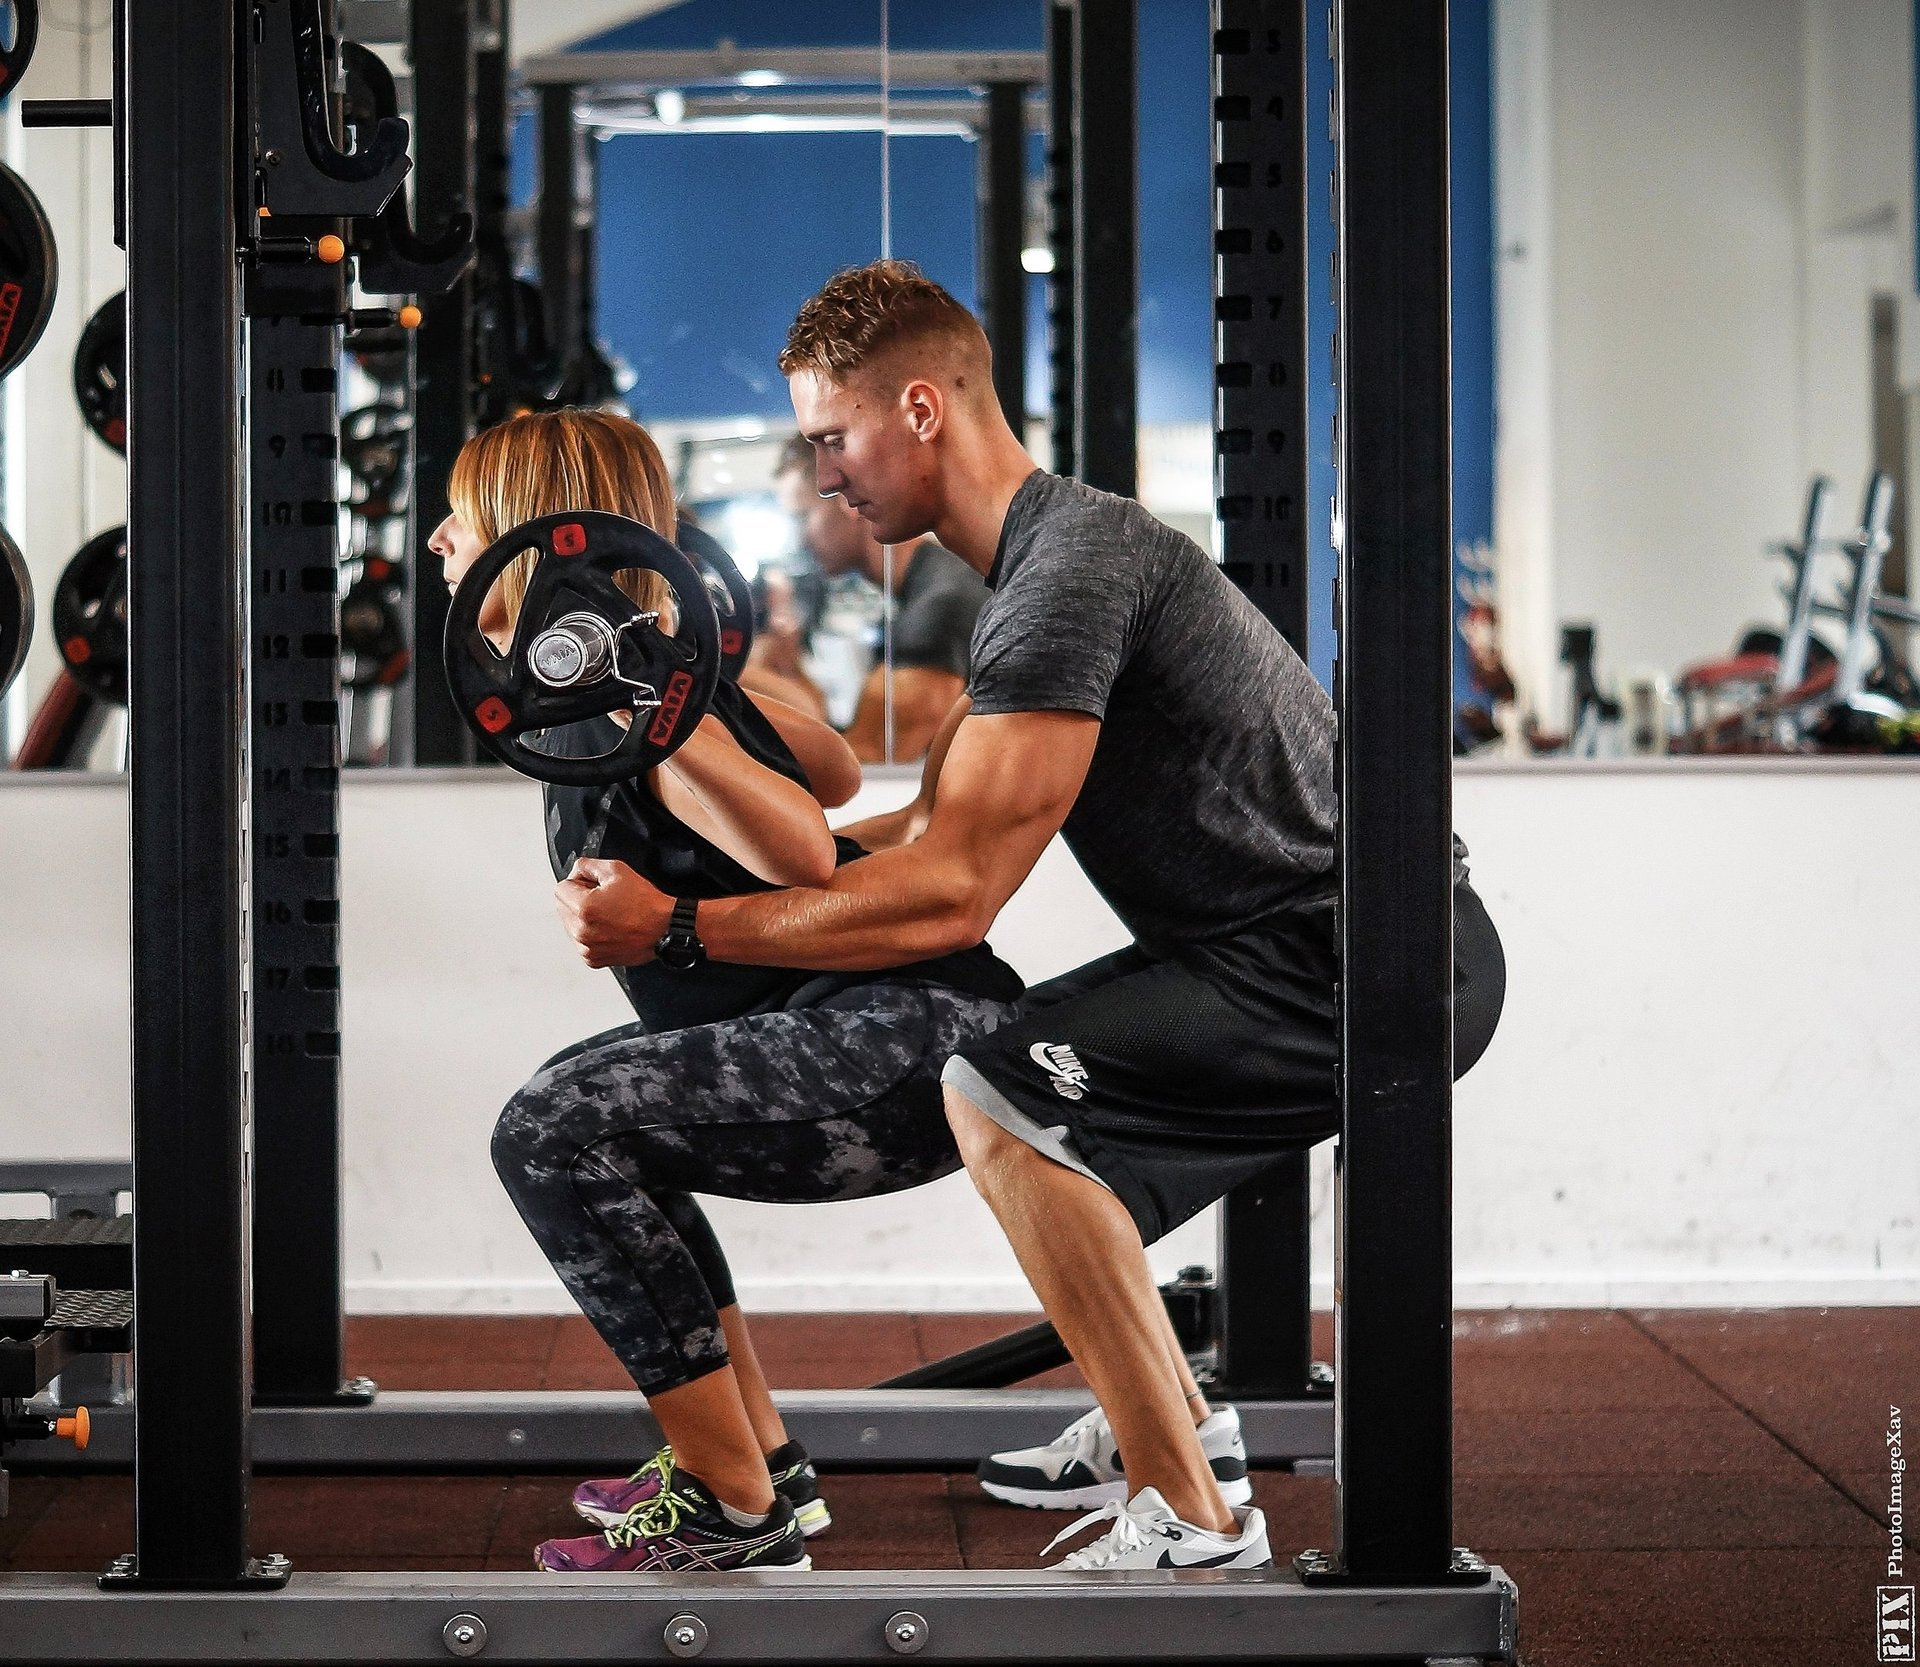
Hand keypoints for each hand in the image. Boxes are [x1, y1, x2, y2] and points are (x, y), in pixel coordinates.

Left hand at [554, 858, 671, 967]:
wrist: (666, 928)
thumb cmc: (646, 903)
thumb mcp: (617, 869)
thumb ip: (587, 865)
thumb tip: (575, 872)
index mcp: (584, 908)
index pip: (560, 888)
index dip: (578, 882)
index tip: (593, 886)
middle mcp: (582, 931)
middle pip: (562, 907)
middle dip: (578, 899)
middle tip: (603, 899)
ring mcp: (587, 948)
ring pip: (570, 925)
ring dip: (583, 918)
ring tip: (609, 914)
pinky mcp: (593, 959)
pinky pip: (581, 941)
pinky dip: (590, 934)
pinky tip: (609, 927)